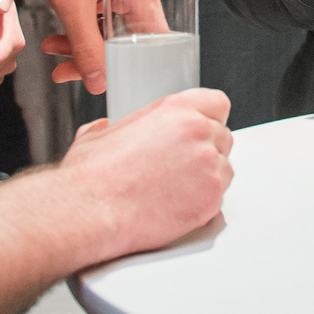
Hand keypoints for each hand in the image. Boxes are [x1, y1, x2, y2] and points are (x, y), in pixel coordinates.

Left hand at [27, 0, 145, 92]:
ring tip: (52, 48)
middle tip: (63, 73)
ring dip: (83, 44)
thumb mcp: (71, 4)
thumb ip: (86, 47)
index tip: (109, 87)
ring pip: (113, 30)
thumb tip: (99, 85)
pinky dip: (83, 27)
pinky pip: (105, 15)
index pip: (156, 49)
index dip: (138, 73)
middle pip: (131, 42)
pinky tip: (60, 33)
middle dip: (96, 60)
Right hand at [56, 88, 234, 260]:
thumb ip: (111, 127)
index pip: (217, 103)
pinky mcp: (211, 198)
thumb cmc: (92, 176)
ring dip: (207, 176)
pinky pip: (219, 197)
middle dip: (206, 150)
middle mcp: (198, 132)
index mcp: (175, 110)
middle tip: (180, 167)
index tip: (203, 128)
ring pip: (224, 167)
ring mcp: (208, 166)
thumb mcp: (98, 135)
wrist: (89, 210)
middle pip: (223, 136)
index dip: (209, 117)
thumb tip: (104, 129)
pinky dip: (203, 202)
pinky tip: (176, 205)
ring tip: (175, 189)